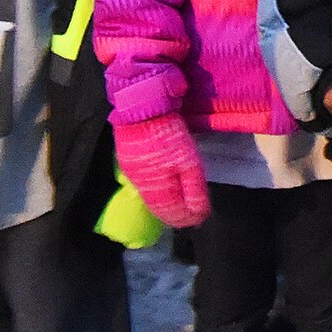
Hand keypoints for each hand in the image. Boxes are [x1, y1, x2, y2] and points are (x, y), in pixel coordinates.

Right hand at [112, 114, 210, 228]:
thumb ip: (193, 189)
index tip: (201, 219)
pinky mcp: (129, 163)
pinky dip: (158, 192)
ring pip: (152, 198)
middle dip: (177, 214)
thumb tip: (199, 214)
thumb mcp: (188, 161)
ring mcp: (134, 175)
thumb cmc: (168, 136)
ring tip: (180, 208)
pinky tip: (164, 189)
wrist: (140, 111)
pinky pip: (145, 186)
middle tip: (193, 217)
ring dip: (166, 205)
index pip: (172, 213)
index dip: (187, 218)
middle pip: (160, 208)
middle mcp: (142, 187)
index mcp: (157, 189)